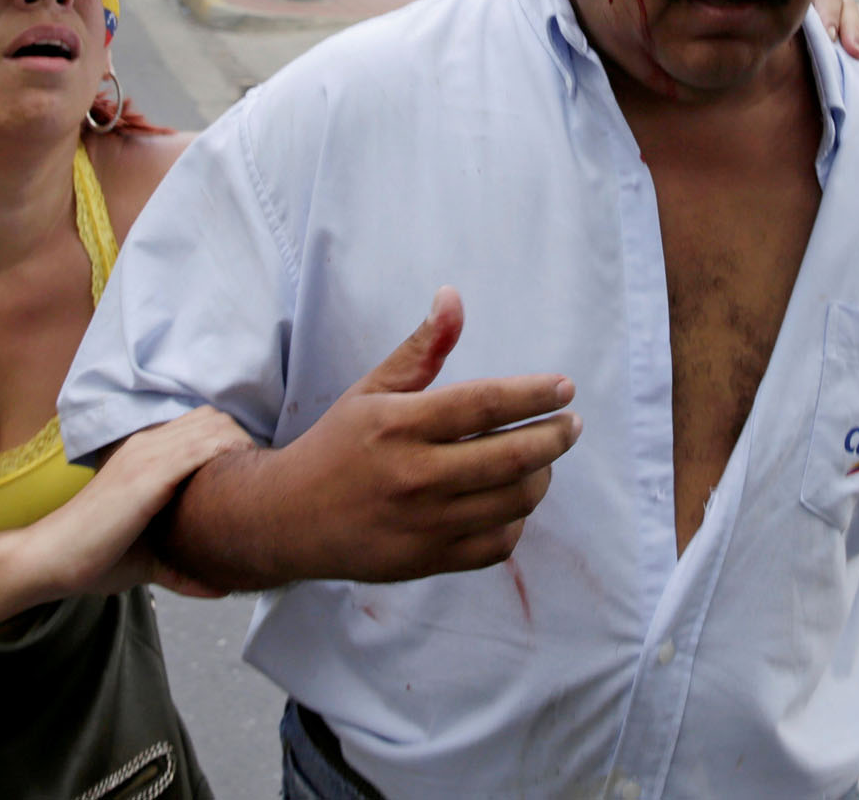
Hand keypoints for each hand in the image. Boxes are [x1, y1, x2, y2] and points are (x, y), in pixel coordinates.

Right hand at [28, 407, 253, 599]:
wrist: (52, 559)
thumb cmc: (95, 558)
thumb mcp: (150, 558)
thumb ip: (182, 567)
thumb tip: (221, 587)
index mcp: (144, 453)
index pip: (201, 424)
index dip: (231, 443)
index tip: (247, 477)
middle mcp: (147, 444)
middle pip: (216, 418)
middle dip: (243, 443)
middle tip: (255, 481)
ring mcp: (147, 455)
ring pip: (215, 426)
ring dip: (241, 449)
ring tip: (251, 485)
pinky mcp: (148, 474)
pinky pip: (202, 448)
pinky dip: (227, 457)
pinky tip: (236, 486)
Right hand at [266, 287, 580, 582]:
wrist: (288, 519)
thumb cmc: (337, 446)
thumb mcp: (372, 390)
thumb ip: (421, 349)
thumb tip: (453, 297)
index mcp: (399, 426)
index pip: (484, 405)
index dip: (533, 395)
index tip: (564, 388)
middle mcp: (414, 476)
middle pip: (510, 457)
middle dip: (554, 438)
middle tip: (570, 424)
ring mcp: (424, 524)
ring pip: (513, 502)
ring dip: (541, 477)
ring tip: (543, 459)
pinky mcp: (428, 561)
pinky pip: (497, 545)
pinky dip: (516, 520)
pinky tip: (512, 499)